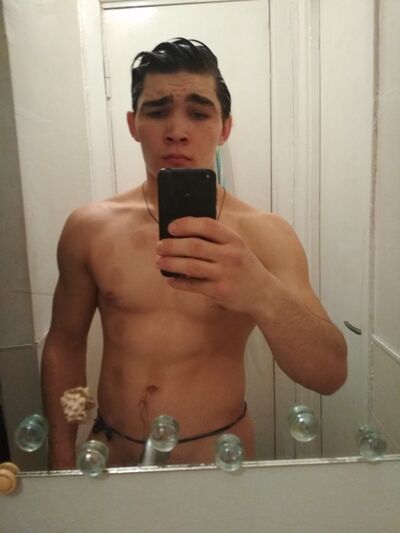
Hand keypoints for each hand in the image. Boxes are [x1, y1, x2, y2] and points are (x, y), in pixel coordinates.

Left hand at [155, 216, 269, 313]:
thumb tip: (184, 235)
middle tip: (159, 246)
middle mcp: (230, 255)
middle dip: (172, 245)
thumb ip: (218, 240)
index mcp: (234, 240)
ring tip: (160, 261)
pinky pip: (194, 285)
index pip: (207, 225)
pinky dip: (179, 282)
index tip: (171, 227)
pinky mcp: (220, 291)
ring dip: (171, 263)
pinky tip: (170, 280)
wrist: (264, 294)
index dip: (186, 224)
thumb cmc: (246, 268)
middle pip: (194, 245)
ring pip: (190, 265)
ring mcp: (225, 273)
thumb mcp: (239, 248)